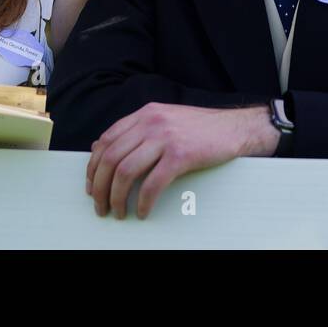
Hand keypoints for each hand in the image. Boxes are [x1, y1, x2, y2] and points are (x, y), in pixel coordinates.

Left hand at [84, 103, 279, 219]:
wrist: (235, 128)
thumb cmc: (201, 128)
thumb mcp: (164, 119)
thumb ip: (135, 130)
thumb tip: (99, 146)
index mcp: (145, 114)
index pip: (106, 140)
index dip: (93, 167)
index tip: (91, 186)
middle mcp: (151, 122)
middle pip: (111, 158)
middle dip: (99, 187)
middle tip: (100, 207)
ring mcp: (166, 138)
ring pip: (125, 172)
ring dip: (116, 198)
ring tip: (118, 212)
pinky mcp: (181, 155)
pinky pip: (152, 184)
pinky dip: (143, 202)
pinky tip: (143, 212)